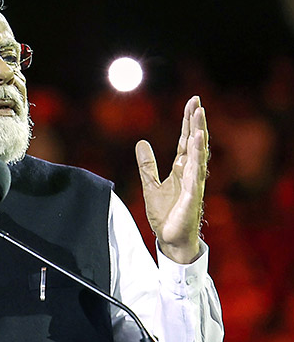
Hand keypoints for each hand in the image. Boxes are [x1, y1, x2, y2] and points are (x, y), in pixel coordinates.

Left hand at [135, 96, 208, 263]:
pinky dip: (197, 156)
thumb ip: (147, 165)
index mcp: (181, 170)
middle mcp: (191, 173)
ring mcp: (194, 183)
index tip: (192, 104)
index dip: (188, 123)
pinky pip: (196, 172)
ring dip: (199, 133)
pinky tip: (197, 141)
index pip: (185, 141)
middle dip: (196, 122)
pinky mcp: (193, 195)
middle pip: (195, 142)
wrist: (170, 240)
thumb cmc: (166, 215)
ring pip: (198, 153)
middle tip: (197, 101)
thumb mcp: (150, 185)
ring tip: (199, 114)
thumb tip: (141, 142)